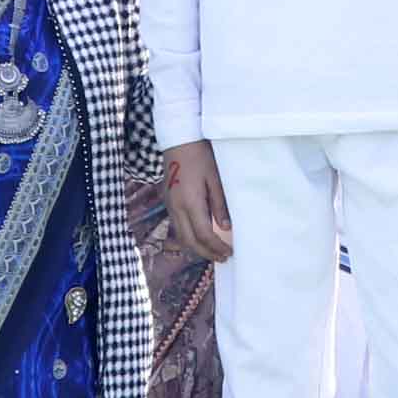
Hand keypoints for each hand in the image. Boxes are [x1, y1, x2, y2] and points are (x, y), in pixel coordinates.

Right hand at [162, 142, 234, 261]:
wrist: (178, 139)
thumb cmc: (200, 156)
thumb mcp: (215, 178)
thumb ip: (219, 204)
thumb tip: (226, 227)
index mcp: (190, 203)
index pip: (203, 235)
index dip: (216, 247)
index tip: (229, 252)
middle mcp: (176, 208)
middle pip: (189, 241)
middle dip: (206, 253)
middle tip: (223, 258)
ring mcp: (170, 205)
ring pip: (181, 236)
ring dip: (196, 247)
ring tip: (213, 251)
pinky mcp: (168, 201)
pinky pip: (177, 226)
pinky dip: (189, 236)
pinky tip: (200, 236)